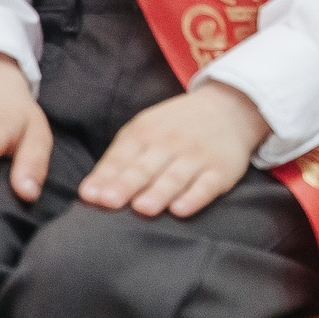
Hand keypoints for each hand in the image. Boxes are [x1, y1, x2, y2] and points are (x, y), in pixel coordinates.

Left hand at [79, 82, 271, 217]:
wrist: (229, 107)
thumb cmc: (175, 127)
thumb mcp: (143, 132)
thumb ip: (116, 163)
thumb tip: (89, 194)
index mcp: (145, 132)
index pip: (122, 157)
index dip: (106, 177)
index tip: (91, 196)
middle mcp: (170, 143)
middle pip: (145, 168)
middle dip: (127, 184)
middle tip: (110, 201)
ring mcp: (197, 156)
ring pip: (174, 178)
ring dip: (158, 192)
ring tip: (143, 208)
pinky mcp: (221, 171)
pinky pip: (206, 186)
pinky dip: (194, 198)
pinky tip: (181, 209)